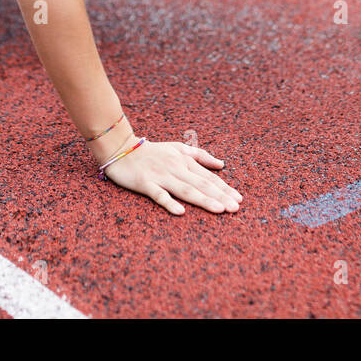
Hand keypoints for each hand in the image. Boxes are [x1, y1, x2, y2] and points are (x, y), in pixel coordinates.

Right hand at [102, 140, 241, 214]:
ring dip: (203, 200)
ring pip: (186, 190)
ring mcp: (161, 176)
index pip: (208, 177)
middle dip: (220, 196)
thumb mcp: (178, 148)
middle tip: (235, 208)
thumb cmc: (152, 151)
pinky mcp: (145, 183)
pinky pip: (159, 195)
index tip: (239, 199)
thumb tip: (222, 165)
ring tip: (219, 210)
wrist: (121, 148)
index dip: (224, 188)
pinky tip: (181, 212)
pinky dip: (170, 202)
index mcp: (184, 161)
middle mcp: (176, 168)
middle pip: (201, 184)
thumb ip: (200, 155)